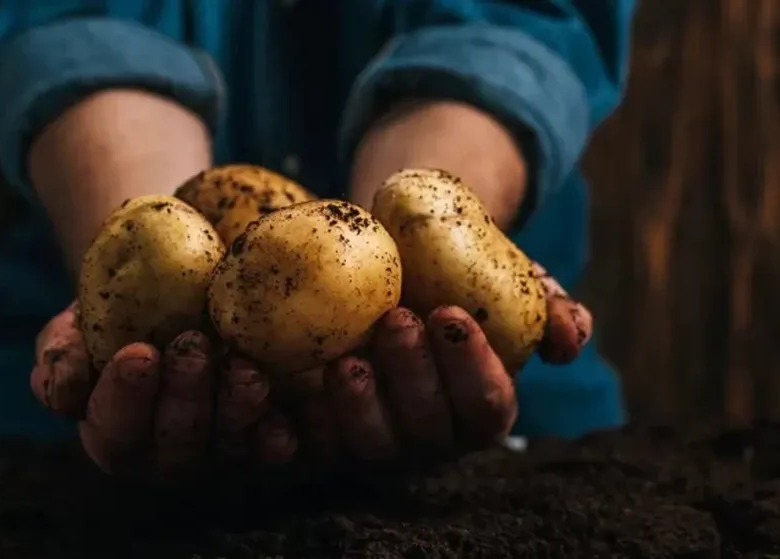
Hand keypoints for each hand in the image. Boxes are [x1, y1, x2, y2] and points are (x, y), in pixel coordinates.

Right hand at [29, 303, 297, 481]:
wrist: (175, 292)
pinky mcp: (263, 439)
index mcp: (113, 432)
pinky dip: (278, 434)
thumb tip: (65, 391)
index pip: (113, 429)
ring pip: (228, 446)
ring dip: (236, 411)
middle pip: (175, 444)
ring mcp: (219, 450)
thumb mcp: (76, 324)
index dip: (124, 398)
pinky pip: (273, 447)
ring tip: (245, 370)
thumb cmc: (115, 312)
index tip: (137, 353)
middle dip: (184, 398)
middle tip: (193, 348)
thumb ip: (61, 355)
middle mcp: (166, 455)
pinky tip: (284, 416)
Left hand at [261, 263, 592, 464]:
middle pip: (426, 433)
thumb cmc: (451, 277)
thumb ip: (546, 305)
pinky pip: (305, 449)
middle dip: (413, 380)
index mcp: (476, 408)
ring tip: (345, 359)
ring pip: (367, 448)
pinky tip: (274, 397)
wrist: (382, 268)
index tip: (451, 314)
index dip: (472, 369)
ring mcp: (371, 443)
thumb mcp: (504, 280)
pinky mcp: (318, 439)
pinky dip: (290, 433)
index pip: (485, 408)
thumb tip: (570, 334)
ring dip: (357, 409)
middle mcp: (427, 437)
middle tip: (395, 321)